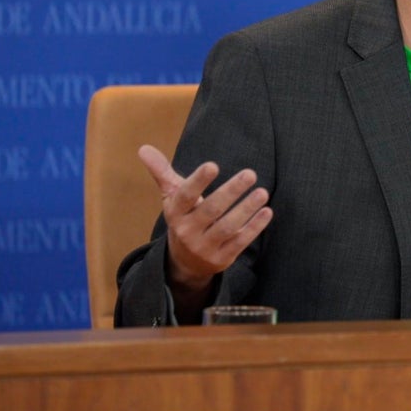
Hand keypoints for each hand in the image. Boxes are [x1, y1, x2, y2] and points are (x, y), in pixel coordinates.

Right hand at [137, 144, 272, 294]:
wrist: (185, 263)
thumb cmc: (184, 218)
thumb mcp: (172, 197)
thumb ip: (162, 172)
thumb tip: (143, 148)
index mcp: (175, 212)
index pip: (185, 195)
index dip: (198, 181)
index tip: (213, 165)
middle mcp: (187, 231)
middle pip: (211, 210)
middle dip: (231, 192)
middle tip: (250, 174)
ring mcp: (205, 246)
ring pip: (227, 227)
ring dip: (246, 209)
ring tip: (263, 192)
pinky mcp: (222, 258)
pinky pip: (240, 242)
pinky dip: (254, 227)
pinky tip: (267, 212)